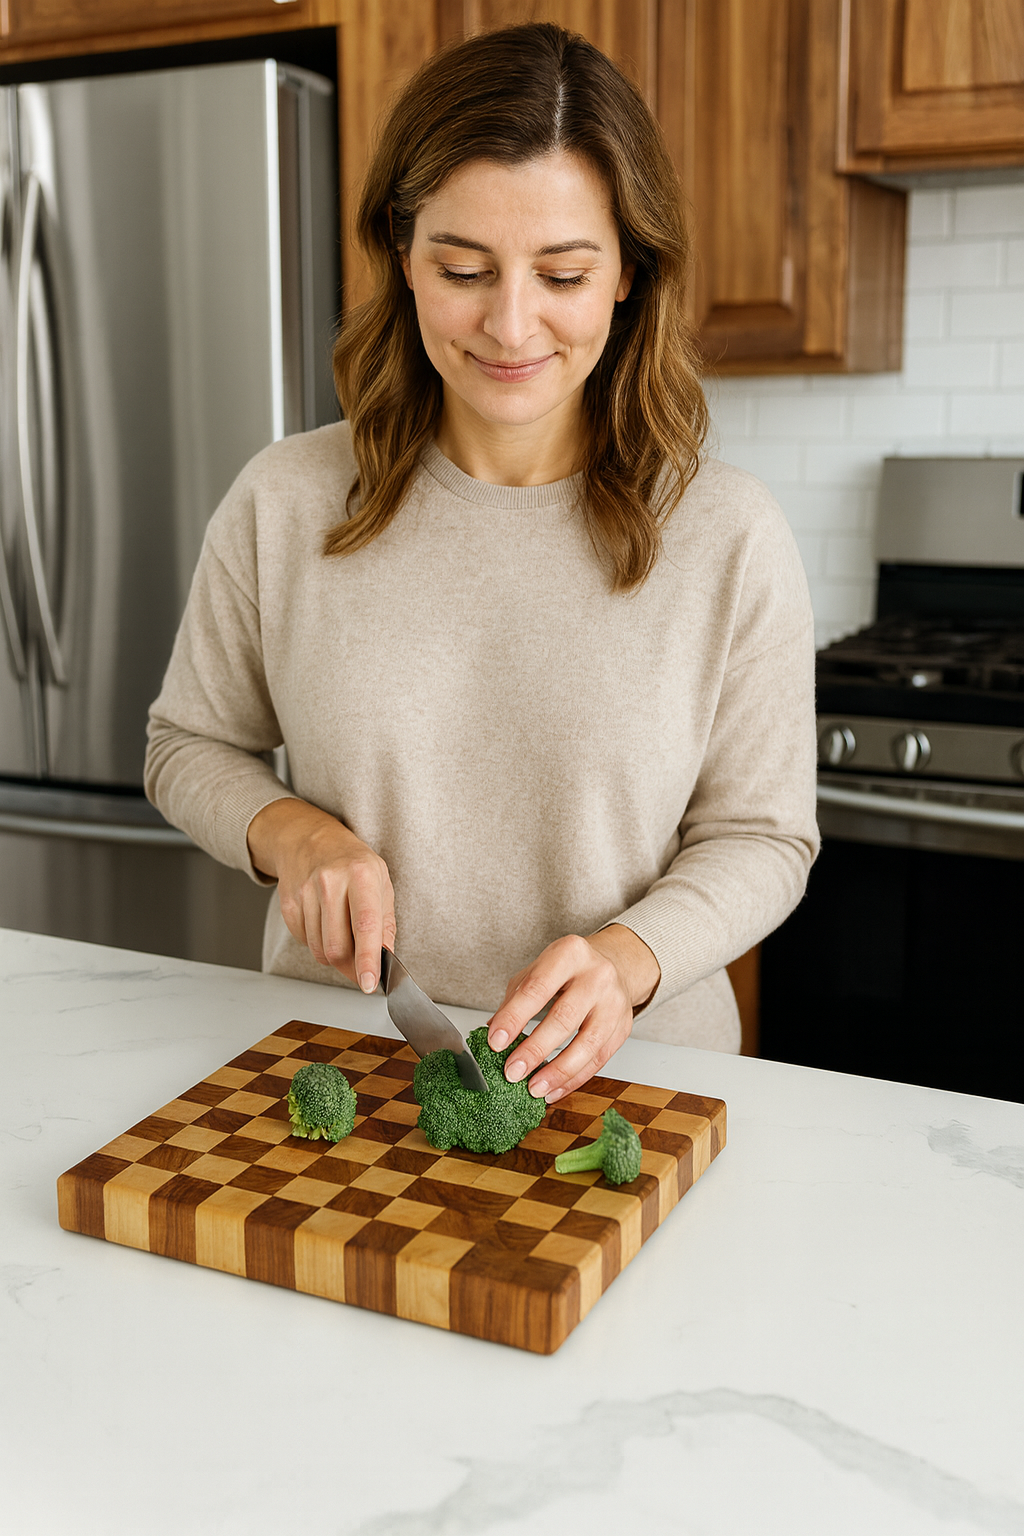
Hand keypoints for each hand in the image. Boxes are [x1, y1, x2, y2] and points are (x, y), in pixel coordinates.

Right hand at [246, 798, 394, 991]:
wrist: (310, 839)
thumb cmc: (352, 862)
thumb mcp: (381, 883)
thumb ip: (385, 924)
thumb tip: (386, 960)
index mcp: (362, 875)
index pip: (365, 926)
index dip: (367, 960)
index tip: (369, 984)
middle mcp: (331, 882)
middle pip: (336, 947)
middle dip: (350, 967)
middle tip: (361, 967)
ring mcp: (306, 892)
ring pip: (319, 950)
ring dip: (333, 955)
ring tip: (342, 931)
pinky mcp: (289, 903)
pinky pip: (304, 941)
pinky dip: (317, 942)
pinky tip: (324, 921)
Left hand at [485, 925, 660, 1102]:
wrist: (612, 966)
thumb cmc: (568, 971)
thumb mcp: (538, 971)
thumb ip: (515, 999)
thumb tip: (491, 1032)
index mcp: (569, 954)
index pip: (537, 988)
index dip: (514, 1017)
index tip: (495, 1042)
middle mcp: (597, 976)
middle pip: (564, 1018)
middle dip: (535, 1049)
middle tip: (512, 1071)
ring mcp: (614, 1003)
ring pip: (587, 1044)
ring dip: (557, 1071)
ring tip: (534, 1088)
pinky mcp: (623, 1027)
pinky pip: (599, 1060)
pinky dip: (574, 1079)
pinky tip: (554, 1089)